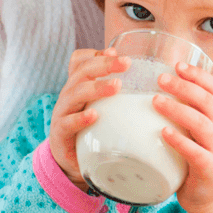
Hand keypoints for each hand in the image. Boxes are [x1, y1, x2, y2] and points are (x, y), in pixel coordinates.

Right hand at [49, 48, 128, 189]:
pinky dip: (80, 118)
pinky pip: (67, 123)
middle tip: (126, 62)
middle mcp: (68, 95)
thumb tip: (152, 86)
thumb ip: (117, 96)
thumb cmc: (91, 130)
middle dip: (104, 64)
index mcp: (78, 86)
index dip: (95, 54)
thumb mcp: (101, 109)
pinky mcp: (60, 134)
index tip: (115, 51)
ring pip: (75, 93)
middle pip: (82, 72)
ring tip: (116, 86)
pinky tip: (94, 115)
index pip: (79, 62)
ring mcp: (62, 113)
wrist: (69, 161)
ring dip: (96, 88)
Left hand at [152, 62, 212, 212]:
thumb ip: (209, 108)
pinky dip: (180, 141)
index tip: (178, 65)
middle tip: (161, 79)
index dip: (199, 75)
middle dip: (185, 87)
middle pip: (208, 101)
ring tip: (156, 101)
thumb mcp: (209, 130)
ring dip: (178, 110)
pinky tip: (163, 132)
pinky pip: (196, 152)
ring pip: (202, 123)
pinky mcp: (210, 169)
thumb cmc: (204, 160)